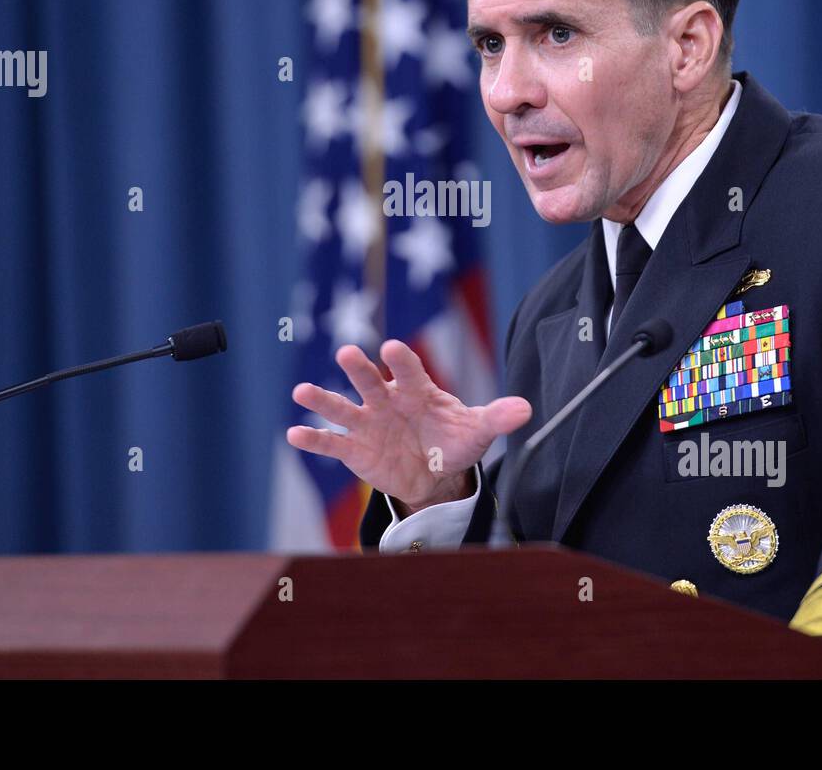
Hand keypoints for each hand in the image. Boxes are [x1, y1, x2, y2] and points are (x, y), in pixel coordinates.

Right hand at [289, 339, 531, 510]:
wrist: (433, 473)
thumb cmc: (453, 441)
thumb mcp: (477, 431)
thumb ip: (497, 417)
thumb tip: (526, 409)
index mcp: (417, 390)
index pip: (409, 371)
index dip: (401, 359)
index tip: (392, 348)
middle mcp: (387, 400)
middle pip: (370, 380)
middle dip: (359, 368)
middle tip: (348, 353)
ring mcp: (367, 423)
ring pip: (342, 407)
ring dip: (322, 399)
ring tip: (302, 391)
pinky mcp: (354, 449)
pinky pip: (331, 443)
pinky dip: (313, 438)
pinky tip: (295, 433)